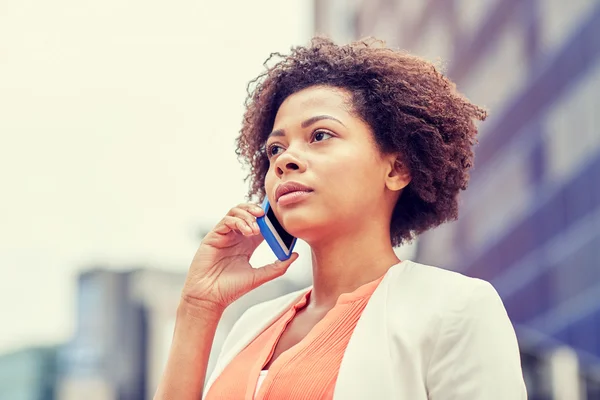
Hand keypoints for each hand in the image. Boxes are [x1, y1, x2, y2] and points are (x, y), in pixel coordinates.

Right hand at [181, 202, 297, 312]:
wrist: (210, 297)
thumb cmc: (231, 289)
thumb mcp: (260, 276)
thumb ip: (278, 266)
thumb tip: (295, 255)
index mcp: (247, 244)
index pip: (260, 223)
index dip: (269, 218)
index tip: (279, 218)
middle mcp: (236, 236)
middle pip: (247, 212)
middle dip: (257, 210)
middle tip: (267, 216)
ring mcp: (224, 235)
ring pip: (236, 212)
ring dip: (248, 215)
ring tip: (256, 229)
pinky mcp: (213, 236)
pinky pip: (226, 220)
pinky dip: (239, 222)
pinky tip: (247, 232)